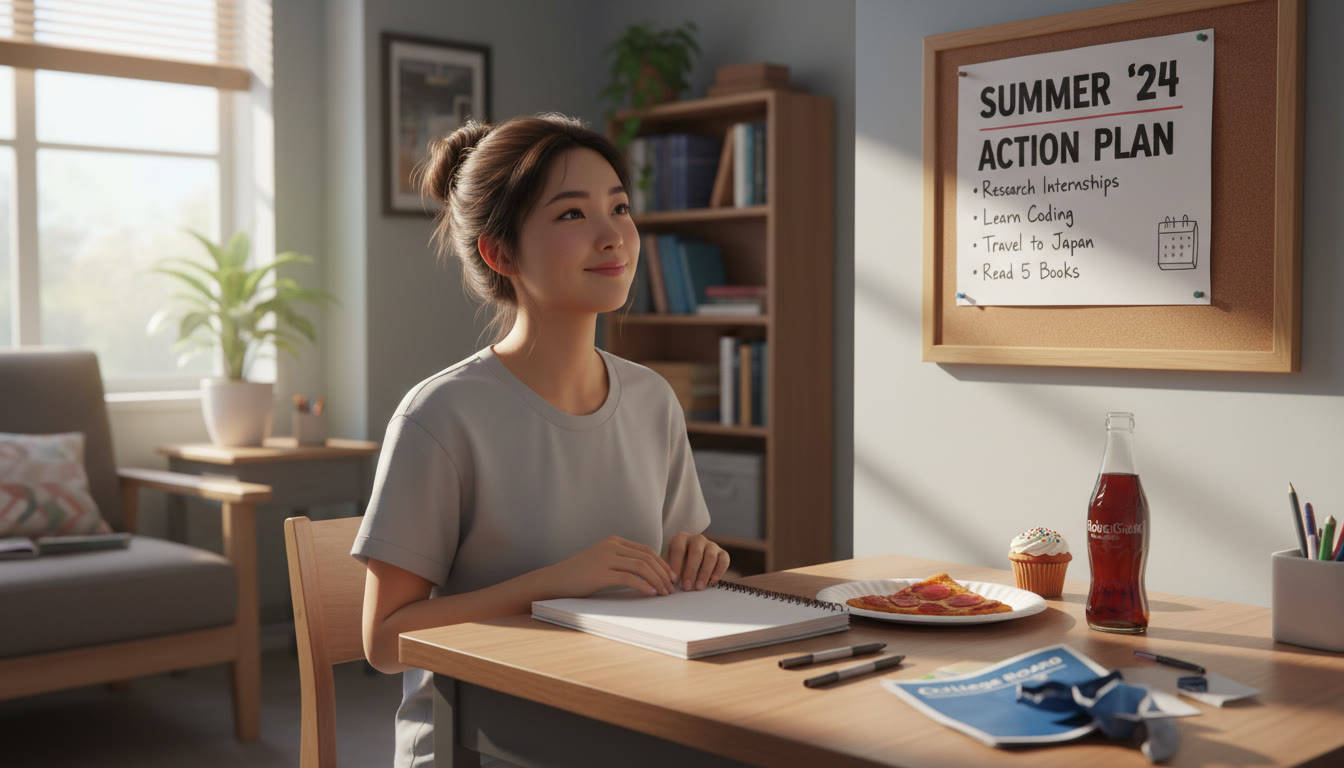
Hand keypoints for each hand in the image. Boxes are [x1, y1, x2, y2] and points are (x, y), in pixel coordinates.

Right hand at [545, 536, 677, 596]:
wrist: (555, 580)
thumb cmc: (579, 575)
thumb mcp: (602, 562)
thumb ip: (621, 562)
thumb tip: (647, 574)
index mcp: (614, 541)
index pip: (646, 550)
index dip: (662, 564)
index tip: (671, 578)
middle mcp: (611, 546)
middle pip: (647, 557)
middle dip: (663, 573)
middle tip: (672, 588)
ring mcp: (606, 558)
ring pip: (641, 566)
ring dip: (657, 580)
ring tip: (664, 593)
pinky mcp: (601, 573)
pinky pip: (629, 578)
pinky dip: (644, 585)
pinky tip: (651, 593)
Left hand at [665, 532, 729, 590]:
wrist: (690, 566)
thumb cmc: (676, 566)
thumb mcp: (668, 566)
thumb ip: (668, 572)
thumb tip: (668, 582)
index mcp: (681, 538)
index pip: (678, 549)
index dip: (676, 565)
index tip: (674, 580)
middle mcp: (697, 539)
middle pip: (696, 553)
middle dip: (691, 571)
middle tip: (687, 587)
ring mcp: (711, 545)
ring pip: (710, 557)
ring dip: (705, 573)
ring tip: (699, 587)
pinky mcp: (722, 553)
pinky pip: (724, 560)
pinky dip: (719, 571)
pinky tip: (712, 581)